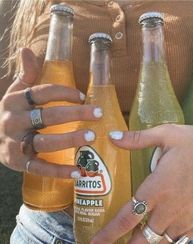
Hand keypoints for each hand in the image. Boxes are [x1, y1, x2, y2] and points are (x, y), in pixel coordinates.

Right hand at [0, 48, 101, 177]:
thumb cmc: (13, 113)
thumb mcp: (16, 92)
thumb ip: (26, 75)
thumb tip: (27, 49)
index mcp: (16, 101)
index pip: (43, 92)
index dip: (64, 92)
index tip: (82, 96)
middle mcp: (14, 121)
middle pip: (48, 116)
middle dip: (75, 113)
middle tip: (98, 113)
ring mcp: (16, 143)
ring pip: (45, 141)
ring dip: (70, 139)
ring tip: (91, 136)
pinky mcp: (19, 162)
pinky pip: (40, 167)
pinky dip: (59, 171)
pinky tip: (78, 171)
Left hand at [91, 124, 192, 242]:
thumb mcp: (167, 135)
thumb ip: (137, 139)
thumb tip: (112, 137)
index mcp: (156, 189)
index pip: (126, 217)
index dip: (109, 233)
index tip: (95, 243)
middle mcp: (168, 209)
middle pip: (141, 238)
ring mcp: (184, 219)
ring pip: (159, 242)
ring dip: (145, 243)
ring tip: (136, 240)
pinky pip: (178, 241)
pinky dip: (166, 241)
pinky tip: (162, 236)